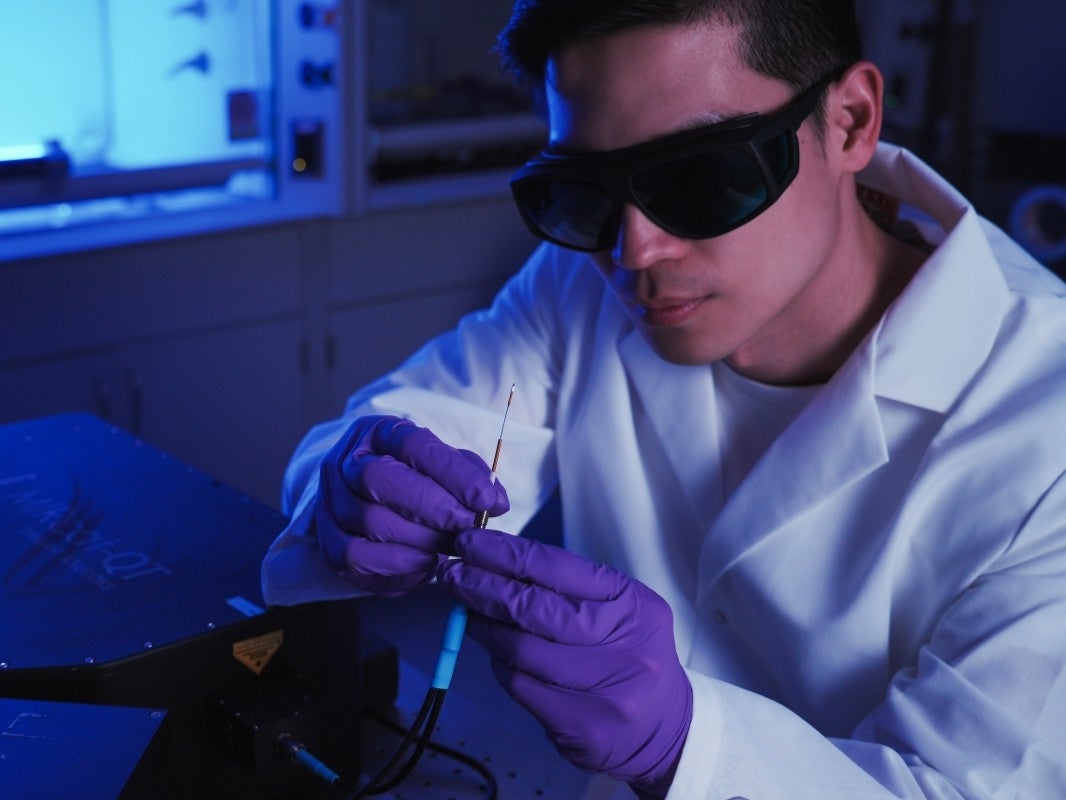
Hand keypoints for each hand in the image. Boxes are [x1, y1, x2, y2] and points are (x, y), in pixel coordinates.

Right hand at [315, 415, 508, 596]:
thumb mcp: (444, 467)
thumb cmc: (415, 481)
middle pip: (380, 479)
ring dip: (420, 538)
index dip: (453, 473)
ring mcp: (331, 501)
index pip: (413, 445)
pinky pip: (356, 556)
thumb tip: (495, 502)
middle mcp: (346, 462)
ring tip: (452, 545)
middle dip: (432, 507)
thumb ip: (471, 478)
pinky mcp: (328, 541)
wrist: (369, 501)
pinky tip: (426, 562)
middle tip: (468, 526)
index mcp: (378, 433)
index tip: (486, 498)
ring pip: (370, 520)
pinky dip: (398, 563)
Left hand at [437, 529, 691, 797]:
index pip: (557, 567)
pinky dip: (500, 664)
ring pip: (521, 649)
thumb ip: (570, 590)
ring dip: (484, 626)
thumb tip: (500, 566)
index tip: (471, 544)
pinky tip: (493, 651)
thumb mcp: (621, 611)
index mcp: (632, 605)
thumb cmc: (632, 657)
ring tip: (467, 612)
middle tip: (453, 575)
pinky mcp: (582, 726)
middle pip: (535, 607)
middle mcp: (624, 645)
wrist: (666, 729)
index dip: (507, 554)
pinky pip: (522, 686)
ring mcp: (605, 689)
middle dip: (484, 586)